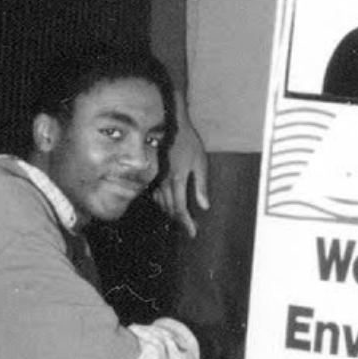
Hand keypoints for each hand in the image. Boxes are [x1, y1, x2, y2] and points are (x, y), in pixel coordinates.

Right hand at [153, 107, 209, 238]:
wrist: (171, 125)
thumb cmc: (188, 143)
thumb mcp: (201, 163)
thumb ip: (202, 186)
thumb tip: (205, 206)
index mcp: (177, 180)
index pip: (180, 209)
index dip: (187, 223)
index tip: (193, 233)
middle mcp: (164, 182)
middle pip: (170, 209)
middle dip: (180, 221)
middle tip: (190, 230)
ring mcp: (156, 178)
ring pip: (161, 204)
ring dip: (171, 214)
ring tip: (182, 221)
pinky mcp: (152, 174)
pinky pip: (155, 195)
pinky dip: (162, 204)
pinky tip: (168, 206)